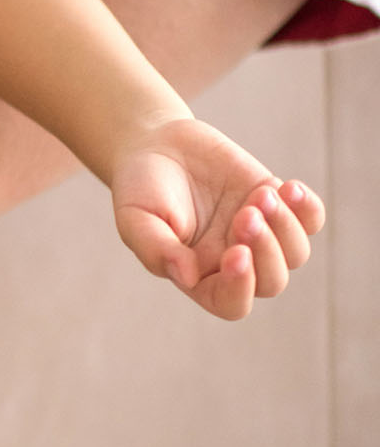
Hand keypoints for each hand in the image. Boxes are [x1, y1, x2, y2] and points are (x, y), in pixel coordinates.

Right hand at [111, 117, 323, 318]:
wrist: (155, 144)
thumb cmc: (140, 187)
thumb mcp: (135, 218)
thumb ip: (156, 249)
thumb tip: (188, 277)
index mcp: (199, 276)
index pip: (230, 302)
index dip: (240, 286)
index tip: (236, 252)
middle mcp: (233, 261)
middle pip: (271, 280)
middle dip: (265, 249)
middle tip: (244, 213)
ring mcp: (258, 234)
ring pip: (295, 253)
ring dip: (285, 226)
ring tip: (260, 195)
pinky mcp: (274, 204)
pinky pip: (311, 219)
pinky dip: (308, 208)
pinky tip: (288, 188)